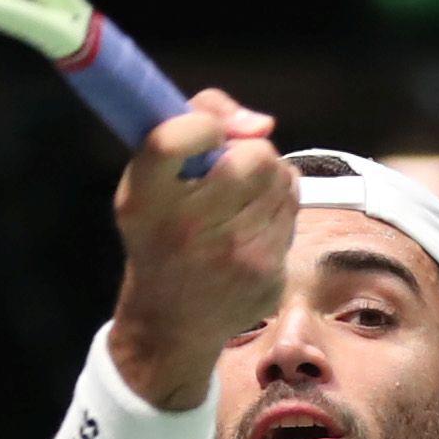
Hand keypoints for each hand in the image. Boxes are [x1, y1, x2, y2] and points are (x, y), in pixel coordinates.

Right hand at [108, 89, 291, 408]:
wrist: (171, 320)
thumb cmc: (162, 232)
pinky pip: (293, 210)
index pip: (173, 140)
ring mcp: (232, 254)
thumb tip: (262, 123)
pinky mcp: (266, 272)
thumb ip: (197, 118)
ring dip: (269, 179)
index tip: (208, 134)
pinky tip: (253, 225)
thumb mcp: (151, 177)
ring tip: (241, 200)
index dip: (204, 124)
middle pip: (255, 155)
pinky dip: (279, 208)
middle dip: (251, 153)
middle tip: (231, 171)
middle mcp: (186, 227)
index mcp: (145, 198)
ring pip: (283, 179)